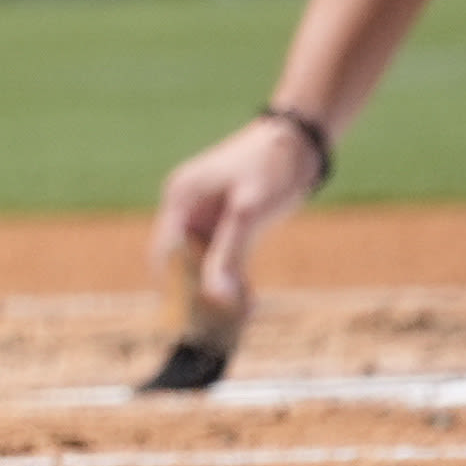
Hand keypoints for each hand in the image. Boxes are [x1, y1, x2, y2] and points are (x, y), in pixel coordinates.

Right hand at [153, 109, 326, 335]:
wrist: (300, 139)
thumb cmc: (271, 168)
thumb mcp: (250, 214)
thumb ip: (229, 255)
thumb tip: (215, 299)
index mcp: (181, 199)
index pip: (165, 253)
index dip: (174, 288)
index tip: (191, 320)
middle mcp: (187, 207)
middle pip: (181, 260)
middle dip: (198, 293)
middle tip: (221, 326)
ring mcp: (206, 213)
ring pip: (203, 260)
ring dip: (218, 289)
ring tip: (242, 317)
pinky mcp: (227, 218)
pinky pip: (222, 255)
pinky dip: (233, 277)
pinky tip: (250, 298)